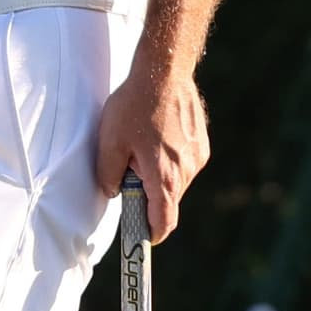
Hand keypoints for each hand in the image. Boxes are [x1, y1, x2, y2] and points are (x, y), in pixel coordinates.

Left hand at [92, 58, 208, 242]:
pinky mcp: (202, 146)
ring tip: (143, 148)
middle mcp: (186, 171)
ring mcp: (197, 158)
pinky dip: (171, 162)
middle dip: (150, 198)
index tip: (144, 238)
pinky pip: (185, 165)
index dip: (153, 234)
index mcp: (163, 176)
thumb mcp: (109, 141)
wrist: (164, 72)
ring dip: (161, 177)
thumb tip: (115, 191)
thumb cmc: (133, 105)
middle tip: (130, 175)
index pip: (164, 221)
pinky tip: (158, 138)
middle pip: (169, 201)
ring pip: (177, 183)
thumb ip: (109, 175)